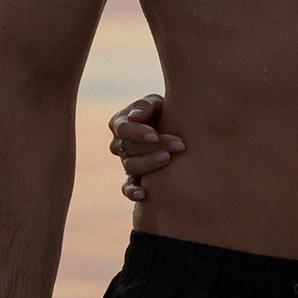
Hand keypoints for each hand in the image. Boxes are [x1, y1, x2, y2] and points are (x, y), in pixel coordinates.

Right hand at [107, 91, 181, 205]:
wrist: (177, 129)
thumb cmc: (164, 111)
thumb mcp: (156, 103)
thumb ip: (146, 105)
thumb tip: (136, 117)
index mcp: (120, 123)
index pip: (122, 129)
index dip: (137, 133)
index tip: (154, 135)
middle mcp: (119, 144)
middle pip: (130, 148)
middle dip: (154, 147)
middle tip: (177, 145)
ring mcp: (126, 162)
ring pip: (131, 166)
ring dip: (149, 164)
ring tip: (168, 159)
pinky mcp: (134, 179)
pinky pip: (127, 188)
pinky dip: (132, 192)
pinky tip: (143, 194)